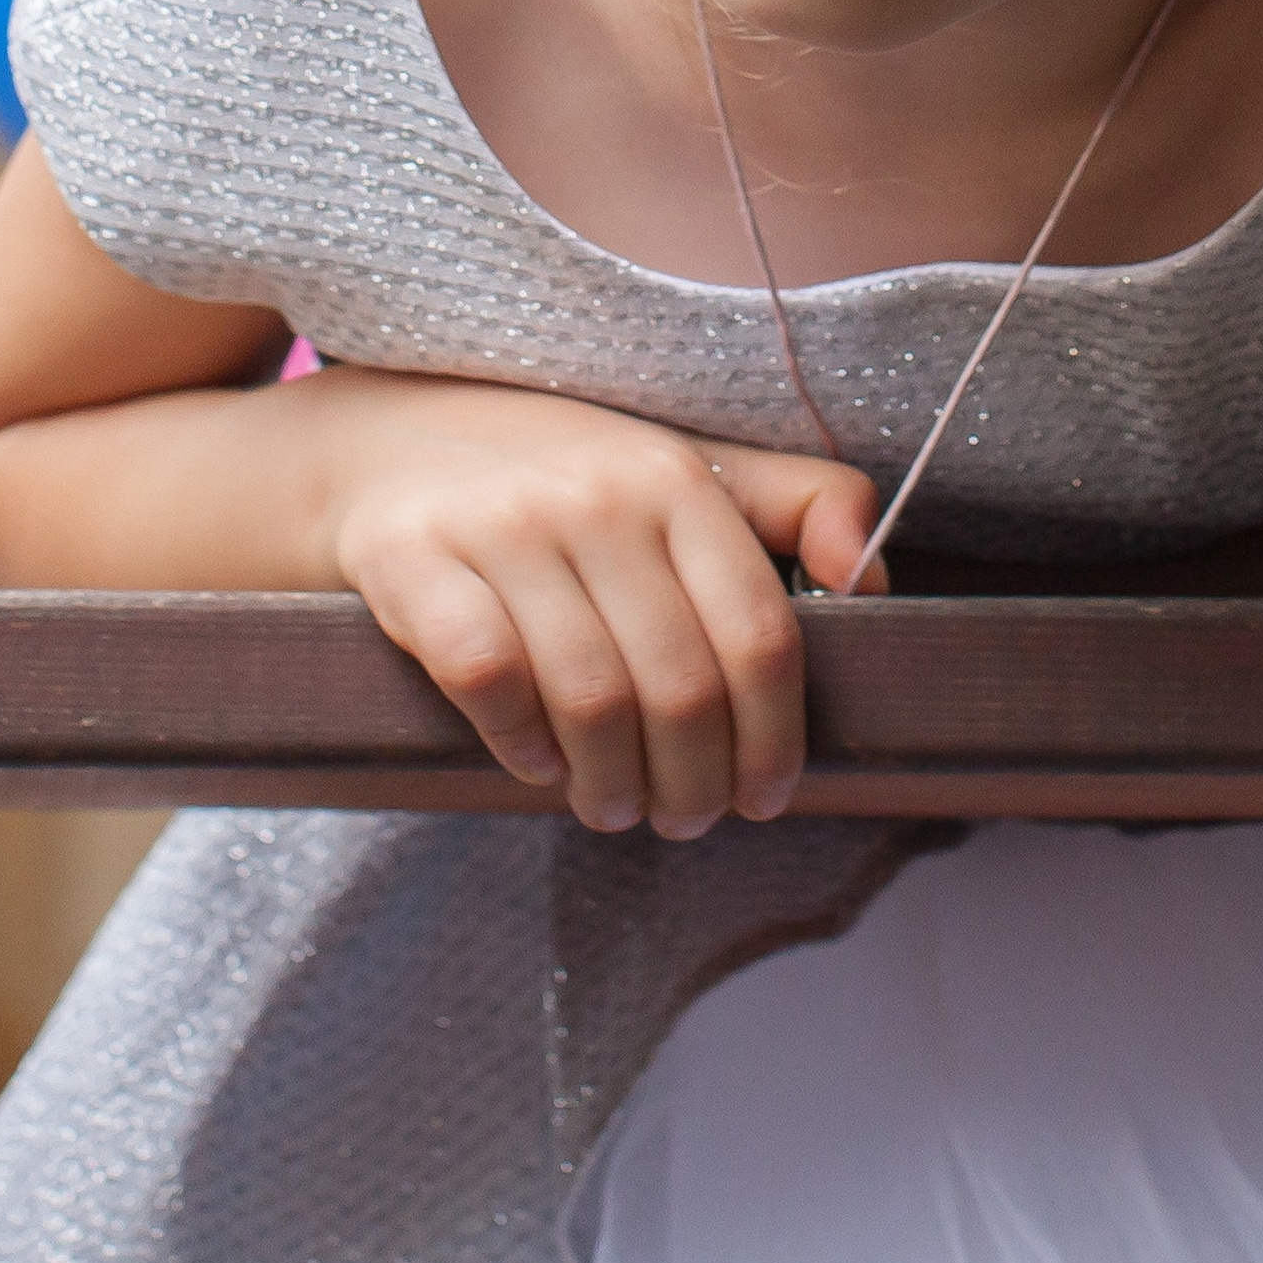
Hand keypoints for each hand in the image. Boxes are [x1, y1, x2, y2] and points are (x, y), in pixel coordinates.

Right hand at [313, 368, 881, 831]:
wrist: (389, 443)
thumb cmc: (564, 478)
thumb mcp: (685, 466)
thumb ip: (795, 505)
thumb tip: (874, 579)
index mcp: (678, 477)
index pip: (760, 634)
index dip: (776, 737)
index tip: (768, 795)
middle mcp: (598, 494)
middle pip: (681, 687)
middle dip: (696, 783)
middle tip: (687, 819)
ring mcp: (503, 525)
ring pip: (591, 699)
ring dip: (613, 785)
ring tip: (615, 808)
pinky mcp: (414, 559)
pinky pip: (489, 680)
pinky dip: (522, 746)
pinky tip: (535, 762)